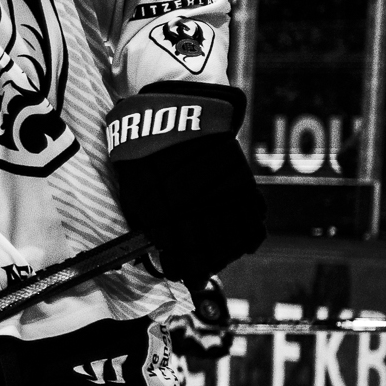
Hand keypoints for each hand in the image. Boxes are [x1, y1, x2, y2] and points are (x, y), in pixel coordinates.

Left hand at [104, 83, 265, 284]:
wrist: (178, 110)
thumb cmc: (146, 150)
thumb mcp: (133, 187)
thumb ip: (145, 220)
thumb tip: (154, 248)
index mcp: (167, 208)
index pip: (178, 251)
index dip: (180, 267)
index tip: (179, 274)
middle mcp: (199, 206)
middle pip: (208, 250)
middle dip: (202, 267)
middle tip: (196, 275)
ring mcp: (224, 196)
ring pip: (232, 239)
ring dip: (225, 256)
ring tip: (215, 263)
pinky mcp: (242, 183)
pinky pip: (252, 218)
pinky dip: (249, 235)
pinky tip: (242, 245)